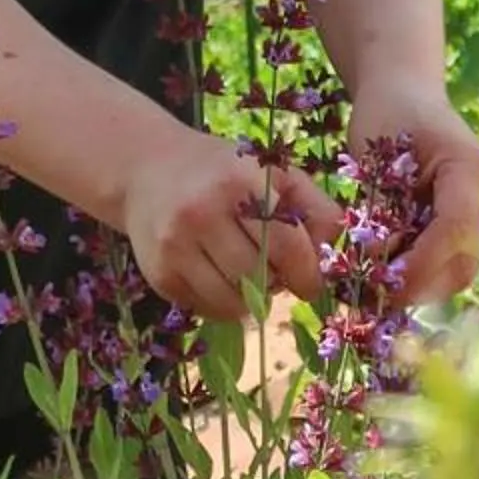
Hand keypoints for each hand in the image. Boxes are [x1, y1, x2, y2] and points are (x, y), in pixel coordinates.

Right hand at [112, 126, 339, 322]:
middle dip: (276, 284)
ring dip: (251, 300)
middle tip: (275, 275)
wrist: (146, 168)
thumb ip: (314, 207)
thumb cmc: (223, 172)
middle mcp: (202, 210)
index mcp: (238, 180)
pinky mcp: (158, 273)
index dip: (307, 273)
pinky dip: (222, 304)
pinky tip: (218, 277)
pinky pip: (206, 310)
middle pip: (260, 277)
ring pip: (233, 302)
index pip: (287, 245)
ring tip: (247, 276)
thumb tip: (332, 255)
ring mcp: (175, 244)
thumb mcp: (271, 171)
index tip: (309, 283)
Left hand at [350, 85, 478, 307]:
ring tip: (373, 287)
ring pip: (458, 271)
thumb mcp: (377, 154)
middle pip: (463, 262)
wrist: (403, 92)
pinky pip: (449, 262)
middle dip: (417, 285)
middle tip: (371, 295)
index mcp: (470, 171)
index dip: (420, 264)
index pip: (455, 230)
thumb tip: (375, 263)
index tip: (381, 283)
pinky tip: (384, 273)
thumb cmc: (386, 113)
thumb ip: (381, 208)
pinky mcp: (467, 225)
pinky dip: (418, 274)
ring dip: (417, 286)